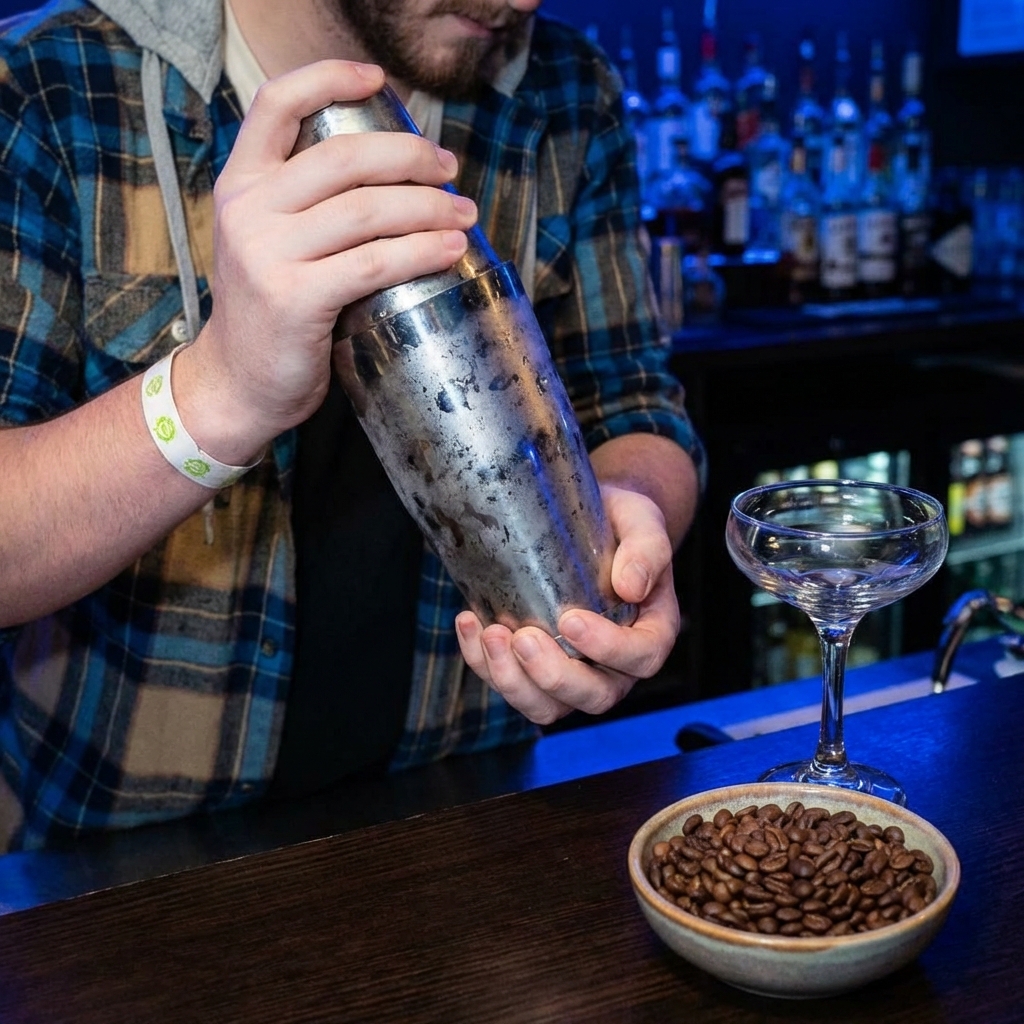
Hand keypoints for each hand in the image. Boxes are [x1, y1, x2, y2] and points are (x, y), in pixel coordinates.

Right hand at [174, 59, 477, 463]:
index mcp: (241, 184)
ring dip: (428, 208)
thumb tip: (394, 173)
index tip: (378, 81)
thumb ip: (306, 203)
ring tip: (464, 215)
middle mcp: (248, 210)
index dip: (328, 79)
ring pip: (367, 210)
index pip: (275, 104)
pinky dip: (421, 253)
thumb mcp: (268, 240)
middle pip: (343, 157)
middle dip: (410, 157)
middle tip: (449, 171)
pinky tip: (451, 251)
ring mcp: (268, 255)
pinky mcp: (295, 298)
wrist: (239, 381)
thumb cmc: (271, 309)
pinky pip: (373, 264)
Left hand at [455, 485, 680, 724]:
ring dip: (513, 681)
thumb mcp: (642, 522)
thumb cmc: (620, 525)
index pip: (640, 657)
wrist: (588, 523)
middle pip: (594, 696)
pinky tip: (470, 622)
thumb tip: (631, 586)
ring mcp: (574, 674)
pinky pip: (512, 686)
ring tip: (491, 635)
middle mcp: (616, 666)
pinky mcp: (534, 671)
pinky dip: (484, 663)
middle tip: (523, 638)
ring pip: (548, 707)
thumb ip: (647, 548)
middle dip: (553, 675)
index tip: (571, 620)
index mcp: (651, 633)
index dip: (607, 648)